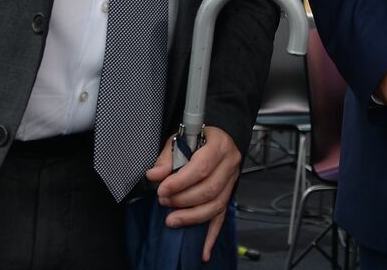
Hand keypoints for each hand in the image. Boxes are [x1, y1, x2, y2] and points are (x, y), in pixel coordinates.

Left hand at [146, 125, 241, 261]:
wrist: (221, 135)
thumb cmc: (200, 136)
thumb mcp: (181, 138)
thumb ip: (167, 157)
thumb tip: (154, 175)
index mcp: (219, 146)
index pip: (202, 167)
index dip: (181, 182)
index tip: (162, 189)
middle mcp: (229, 164)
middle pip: (210, 189)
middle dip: (183, 199)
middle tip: (164, 201)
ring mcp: (231, 180)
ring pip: (216, 205)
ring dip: (192, 216)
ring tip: (172, 219)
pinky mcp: (228, 194)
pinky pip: (222, 216)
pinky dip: (211, 235)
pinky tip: (203, 251)